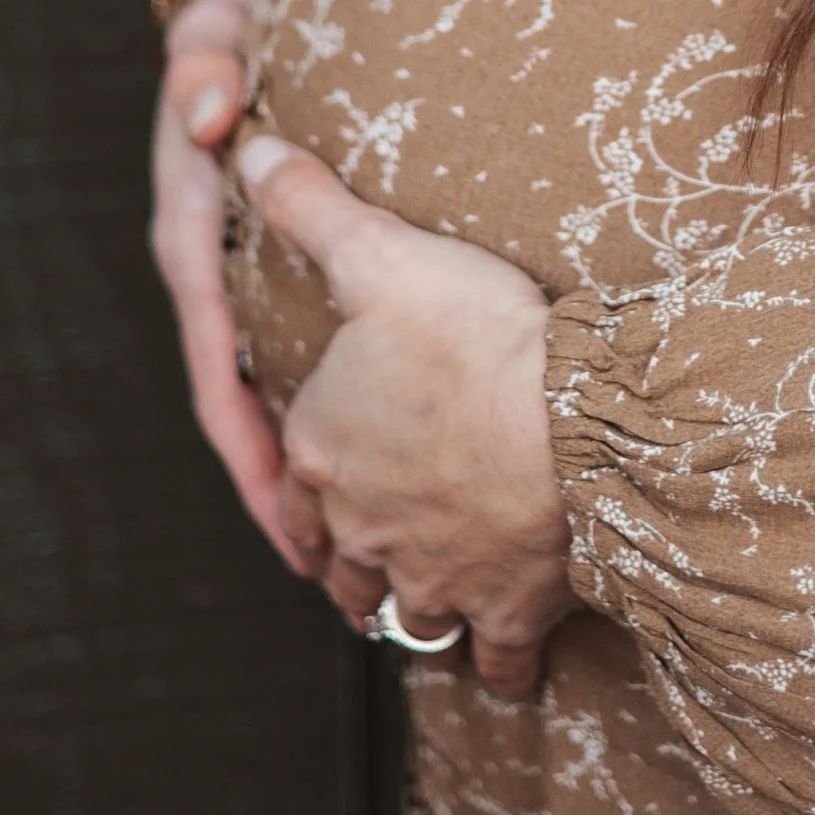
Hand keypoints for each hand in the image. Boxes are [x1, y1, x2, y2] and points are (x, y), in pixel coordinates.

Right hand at [148, 0, 303, 569]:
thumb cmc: (235, 16)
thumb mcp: (217, 22)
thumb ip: (204, 56)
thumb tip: (207, 112)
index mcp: (194, 226)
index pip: (214, 346)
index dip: (242, 428)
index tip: (274, 496)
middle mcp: (208, 262)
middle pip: (234, 393)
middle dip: (268, 479)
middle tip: (315, 561)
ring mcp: (237, 268)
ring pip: (258, 384)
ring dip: (288, 462)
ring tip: (333, 544)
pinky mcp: (268, 262)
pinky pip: (283, 350)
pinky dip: (309, 409)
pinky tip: (349, 456)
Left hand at [237, 133, 574, 698]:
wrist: (569, 416)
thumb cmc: (473, 332)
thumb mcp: (379, 253)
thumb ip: (309, 205)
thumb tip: (246, 151)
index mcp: (322, 454)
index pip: (291, 490)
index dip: (302, 494)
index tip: (314, 501)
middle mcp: (363, 529)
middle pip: (341, 567)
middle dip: (351, 563)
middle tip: (370, 556)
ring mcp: (433, 576)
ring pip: (406, 617)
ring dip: (412, 611)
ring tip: (428, 602)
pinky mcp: (503, 608)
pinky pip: (494, 661)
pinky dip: (499, 663)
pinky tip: (512, 657)